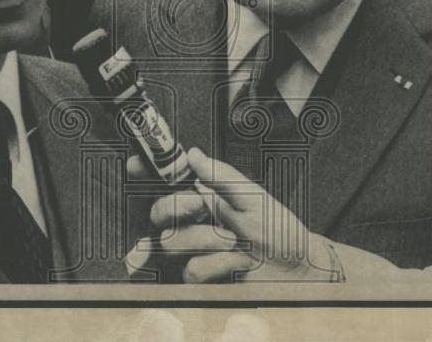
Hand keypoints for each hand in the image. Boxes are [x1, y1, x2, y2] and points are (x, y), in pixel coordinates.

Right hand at [127, 148, 341, 282]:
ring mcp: (197, 249)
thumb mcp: (254, 196)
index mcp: (208, 195)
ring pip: (173, 242)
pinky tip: (237, 264)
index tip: (135, 164)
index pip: (171, 180)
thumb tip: (192, 153)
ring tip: (237, 242)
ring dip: (208, 241)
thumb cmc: (280, 229)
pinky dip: (218, 265)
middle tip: (200, 207)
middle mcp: (198, 220)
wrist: (297, 270)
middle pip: (160, 212)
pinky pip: (192, 269)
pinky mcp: (202, 277)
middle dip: (175, 208)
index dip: (148, 170)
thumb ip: (221, 176)